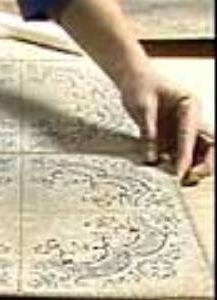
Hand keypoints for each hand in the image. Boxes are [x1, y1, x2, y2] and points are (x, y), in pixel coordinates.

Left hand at [119, 70, 213, 184]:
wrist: (132, 79)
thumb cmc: (140, 85)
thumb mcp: (142, 106)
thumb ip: (148, 131)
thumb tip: (151, 157)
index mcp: (189, 105)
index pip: (191, 134)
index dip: (186, 154)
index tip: (180, 171)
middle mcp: (190, 119)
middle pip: (207, 145)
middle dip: (202, 163)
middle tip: (187, 178)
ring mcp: (181, 128)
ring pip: (196, 152)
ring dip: (191, 166)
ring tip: (178, 180)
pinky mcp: (171, 136)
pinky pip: (177, 153)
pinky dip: (175, 164)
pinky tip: (165, 173)